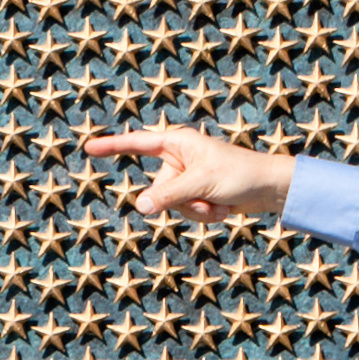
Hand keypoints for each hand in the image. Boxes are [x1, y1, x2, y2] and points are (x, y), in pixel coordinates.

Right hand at [83, 126, 297, 222]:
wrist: (270, 188)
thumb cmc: (240, 174)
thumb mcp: (201, 184)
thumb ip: (169, 195)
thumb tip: (140, 207)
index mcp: (178, 143)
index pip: (137, 144)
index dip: (112, 146)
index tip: (88, 147)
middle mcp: (179, 160)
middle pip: (157, 190)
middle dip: (182, 201)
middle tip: (208, 196)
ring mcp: (187, 180)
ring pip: (172, 207)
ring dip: (196, 212)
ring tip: (219, 202)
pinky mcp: (197, 196)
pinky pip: (187, 214)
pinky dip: (205, 216)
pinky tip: (223, 208)